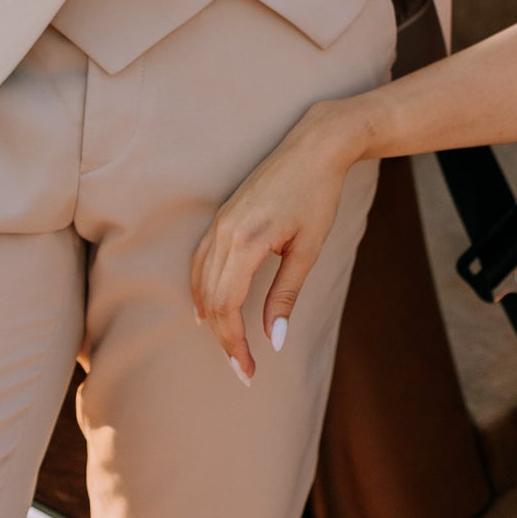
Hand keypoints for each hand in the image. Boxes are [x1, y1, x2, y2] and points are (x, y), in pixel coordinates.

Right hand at [191, 105, 363, 381]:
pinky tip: (207, 309)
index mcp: (246, 241)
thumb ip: (286, 295)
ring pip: (200, 283)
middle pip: (211, 300)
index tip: (248, 370)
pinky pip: (199, 262)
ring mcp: (218, 223)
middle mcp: (224, 232)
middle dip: (224, 339)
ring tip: (228, 347)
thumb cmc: (318, 195)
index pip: (227, 307)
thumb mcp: (308, 249)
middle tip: (242, 369)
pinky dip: (200, 290)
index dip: (234, 344)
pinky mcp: (220, 218)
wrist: (314, 146)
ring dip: (211, 319)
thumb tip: (275, 341)